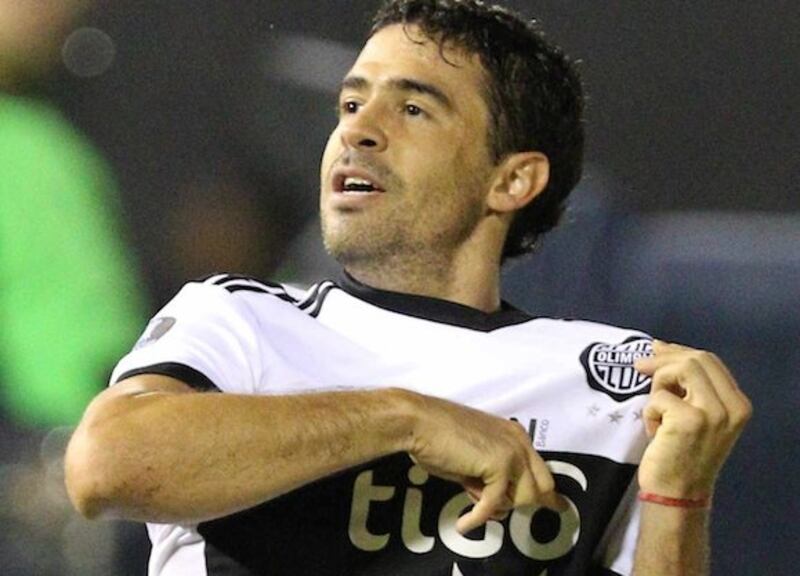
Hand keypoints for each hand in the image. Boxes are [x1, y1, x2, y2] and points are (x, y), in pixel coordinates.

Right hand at [402, 392, 564, 533]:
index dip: (547, 493)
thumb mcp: (471, 460)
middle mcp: (519, 442)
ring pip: (523, 498)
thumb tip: (497, 503)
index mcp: (515, 435)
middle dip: (523, 503)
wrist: (419, 422)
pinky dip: (478, 517)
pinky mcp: (500, 464)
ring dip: (495, 507)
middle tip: (493, 511)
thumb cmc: (437, 438)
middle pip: (542, 487)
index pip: (541, 471)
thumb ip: (489, 476)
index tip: (558, 506)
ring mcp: (513, 452)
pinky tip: (463, 524)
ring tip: (468, 499)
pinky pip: (495, 503)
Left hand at [634, 340, 751, 498]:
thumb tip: (660, 347)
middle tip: (640, 366)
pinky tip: (656, 432)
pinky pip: (658, 397)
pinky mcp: (689, 420)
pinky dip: (649, 411)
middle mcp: (732, 407)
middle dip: (664, 358)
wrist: (678, 493)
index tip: (656, 350)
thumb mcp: (697, 415)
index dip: (679, 350)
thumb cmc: (682, 453)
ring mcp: (713, 413)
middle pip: (696, 359)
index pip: (710, 360)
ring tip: (655, 407)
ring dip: (658, 383)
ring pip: (678, 369)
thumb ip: (687, 384)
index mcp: (739, 403)